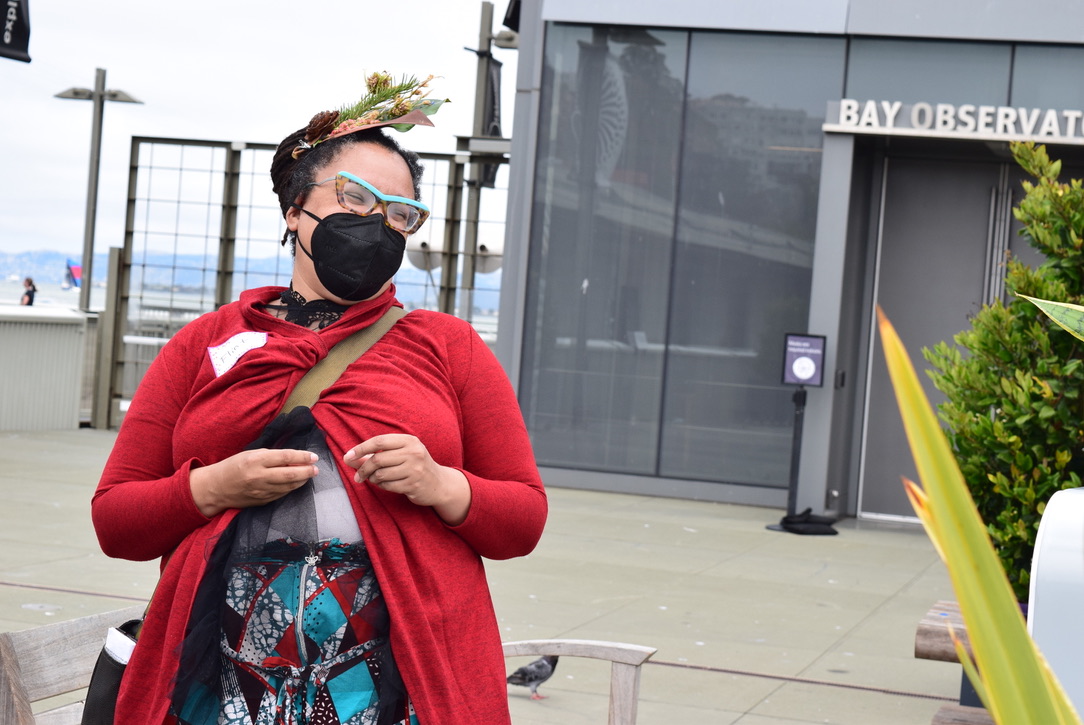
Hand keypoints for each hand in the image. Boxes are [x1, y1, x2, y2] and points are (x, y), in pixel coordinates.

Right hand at [189, 448, 318, 516]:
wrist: (216, 488)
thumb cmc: (234, 466)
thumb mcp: (251, 454)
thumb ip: (272, 456)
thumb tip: (294, 458)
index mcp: (256, 460)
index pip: (285, 457)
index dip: (303, 456)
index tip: (314, 456)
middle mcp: (259, 476)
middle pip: (290, 473)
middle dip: (307, 471)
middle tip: (316, 468)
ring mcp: (261, 490)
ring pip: (289, 486)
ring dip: (302, 480)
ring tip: (310, 474)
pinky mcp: (262, 501)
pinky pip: (282, 494)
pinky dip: (292, 488)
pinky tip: (297, 483)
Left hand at [343, 434, 470, 524]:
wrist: (439, 484)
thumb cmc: (414, 465)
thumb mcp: (399, 454)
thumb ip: (375, 454)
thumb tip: (348, 459)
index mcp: (409, 440)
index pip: (379, 441)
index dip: (361, 448)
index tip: (348, 456)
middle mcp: (413, 452)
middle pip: (378, 459)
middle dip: (363, 469)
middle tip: (357, 476)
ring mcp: (415, 469)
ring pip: (381, 474)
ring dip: (372, 479)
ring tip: (374, 479)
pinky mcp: (413, 485)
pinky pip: (387, 486)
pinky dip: (381, 486)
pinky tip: (385, 484)